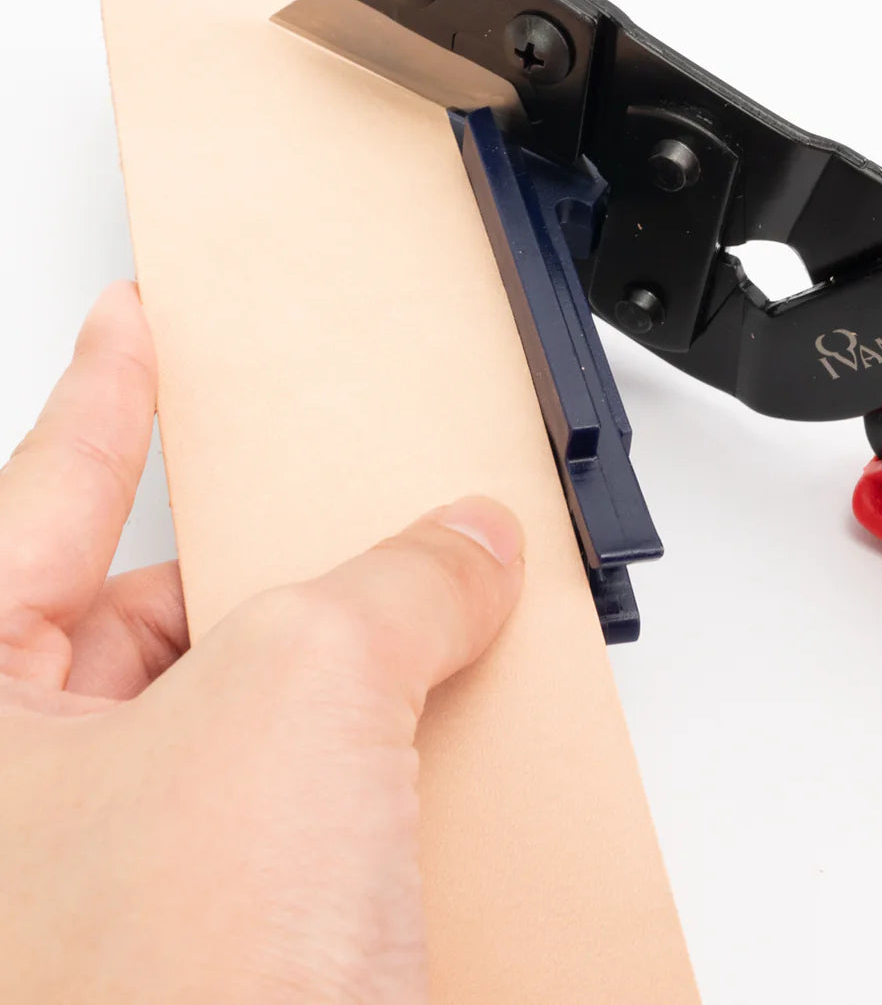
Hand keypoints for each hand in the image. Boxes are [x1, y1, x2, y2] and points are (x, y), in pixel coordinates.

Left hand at [0, 283, 525, 1002]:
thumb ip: (387, 584)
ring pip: (251, 719)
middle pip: (163, 611)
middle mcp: (24, 813)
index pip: (47, 494)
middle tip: (364, 501)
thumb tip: (460, 549)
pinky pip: (308, 808)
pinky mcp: (214, 956)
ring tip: (441, 616)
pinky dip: (382, 762)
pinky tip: (447, 741)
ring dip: (356, 668)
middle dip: (279, 557)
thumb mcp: (294, 701)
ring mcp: (110, 893)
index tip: (136, 319)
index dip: (108, 391)